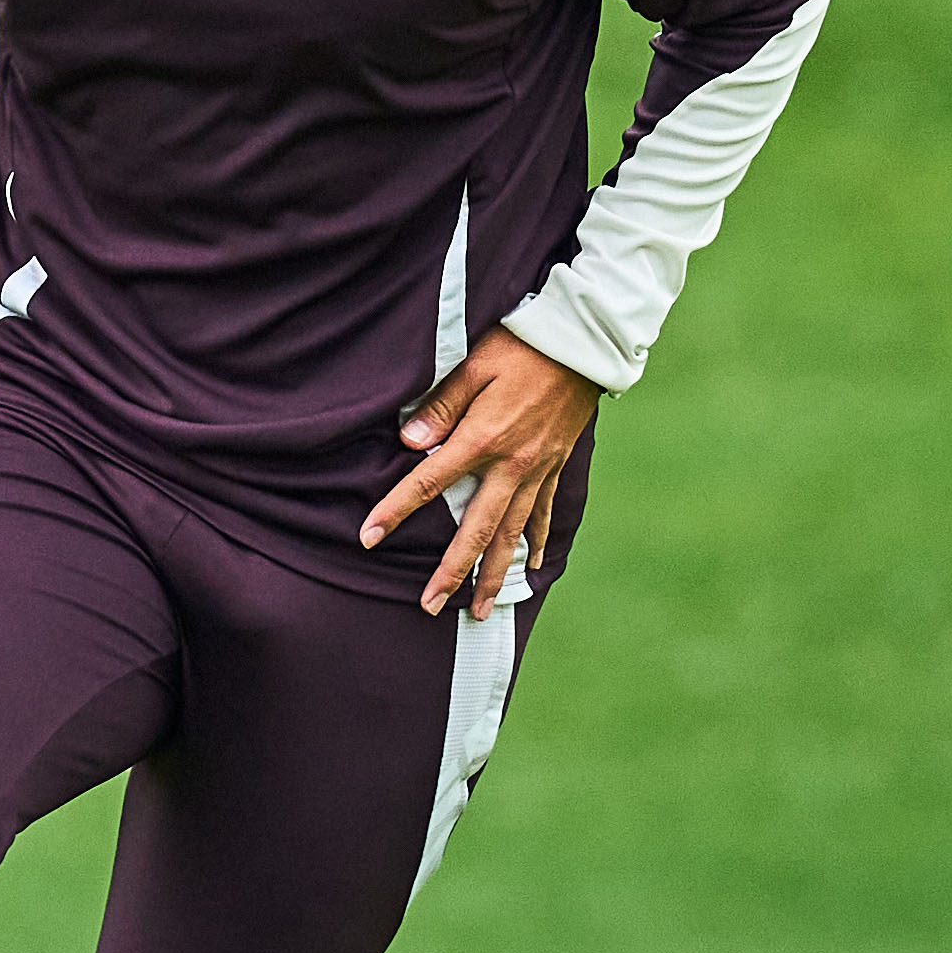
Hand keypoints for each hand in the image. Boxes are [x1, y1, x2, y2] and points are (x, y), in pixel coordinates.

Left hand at [361, 326, 601, 618]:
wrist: (582, 343)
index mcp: (483, 438)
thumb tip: (408, 444)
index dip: (395, 510)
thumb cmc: (522, 345)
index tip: (369, 538)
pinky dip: (538, 543)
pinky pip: (545, 514)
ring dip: (494, 574)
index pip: (428, 482)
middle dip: (451, 572)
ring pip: (512, 534)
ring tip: (481, 609)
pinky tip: (534, 567)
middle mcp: (511, 465)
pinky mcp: (556, 465)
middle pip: (475, 529)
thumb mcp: (474, 365)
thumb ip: (441, 406)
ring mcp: (537, 470)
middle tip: (430, 606)